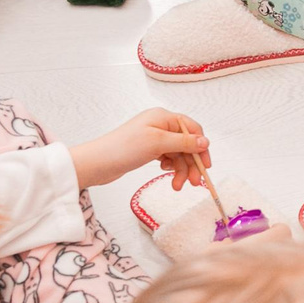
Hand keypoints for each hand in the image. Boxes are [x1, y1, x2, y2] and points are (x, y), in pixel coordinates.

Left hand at [68, 107, 209, 189]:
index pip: (192, 129)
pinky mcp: (148, 150)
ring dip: (181, 170)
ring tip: (177, 185)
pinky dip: (171, 167)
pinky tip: (166, 173)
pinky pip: (168, 158)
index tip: (205, 166)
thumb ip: (184, 142)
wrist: (98, 163)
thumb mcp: (158, 143)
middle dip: (191, 163)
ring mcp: (154, 138)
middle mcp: (160, 125)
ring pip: (178, 154)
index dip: (201, 147)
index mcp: (163, 117)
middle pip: (186, 144)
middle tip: (194, 182)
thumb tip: (205, 142)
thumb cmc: (124, 148)